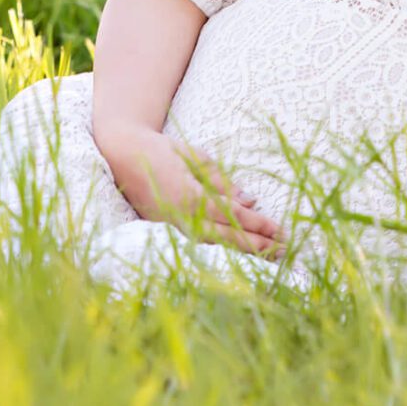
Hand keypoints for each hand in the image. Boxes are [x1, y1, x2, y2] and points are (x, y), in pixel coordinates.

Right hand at [97, 125, 284, 259]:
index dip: (258, 224)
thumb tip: (250, 200)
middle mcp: (182, 217)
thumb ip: (221, 181)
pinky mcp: (168, 229)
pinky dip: (224, 248)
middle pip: (226, 238)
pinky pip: (202, 242)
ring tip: (271, 255)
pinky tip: (242, 250)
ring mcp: (174, 226)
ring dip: (244, 250)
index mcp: (190, 196)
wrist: (121, 156)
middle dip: (257, 245)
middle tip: (285, 251)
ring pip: (215, 245)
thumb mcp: (194, 157)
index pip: (232, 216)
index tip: (281, 230)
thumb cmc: (161, 151)